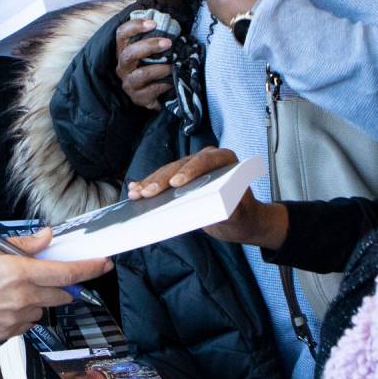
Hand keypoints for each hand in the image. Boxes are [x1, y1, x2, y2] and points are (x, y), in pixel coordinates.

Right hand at [0, 231, 111, 344]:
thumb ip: (19, 244)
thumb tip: (45, 238)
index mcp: (17, 273)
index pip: (67, 273)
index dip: (91, 268)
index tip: (104, 262)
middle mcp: (21, 298)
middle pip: (62, 292)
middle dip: (62, 281)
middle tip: (43, 269)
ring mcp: (15, 319)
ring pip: (44, 307)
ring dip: (39, 295)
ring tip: (7, 285)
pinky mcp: (6, 333)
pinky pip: (28, 320)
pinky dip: (23, 310)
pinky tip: (0, 301)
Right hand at [113, 18, 173, 109]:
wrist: (155, 96)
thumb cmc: (153, 68)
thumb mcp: (152, 53)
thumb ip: (156, 40)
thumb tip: (173, 26)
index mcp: (124, 52)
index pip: (121, 34)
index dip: (134, 26)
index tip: (153, 23)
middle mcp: (123, 67)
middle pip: (129, 54)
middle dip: (149, 46)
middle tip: (168, 43)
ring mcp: (129, 84)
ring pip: (141, 74)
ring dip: (160, 69)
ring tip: (173, 66)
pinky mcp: (138, 98)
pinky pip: (150, 91)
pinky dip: (163, 85)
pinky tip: (171, 82)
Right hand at [128, 147, 286, 249]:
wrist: (239, 219)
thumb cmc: (242, 217)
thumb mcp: (240, 215)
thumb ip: (234, 210)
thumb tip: (223, 206)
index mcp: (225, 160)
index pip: (205, 161)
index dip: (189, 171)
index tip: (176, 184)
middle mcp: (208, 158)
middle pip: (181, 166)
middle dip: (162, 180)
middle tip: (147, 192)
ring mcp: (192, 166)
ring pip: (168, 171)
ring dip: (151, 182)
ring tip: (136, 193)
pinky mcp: (181, 176)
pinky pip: (164, 178)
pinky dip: (149, 184)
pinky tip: (135, 188)